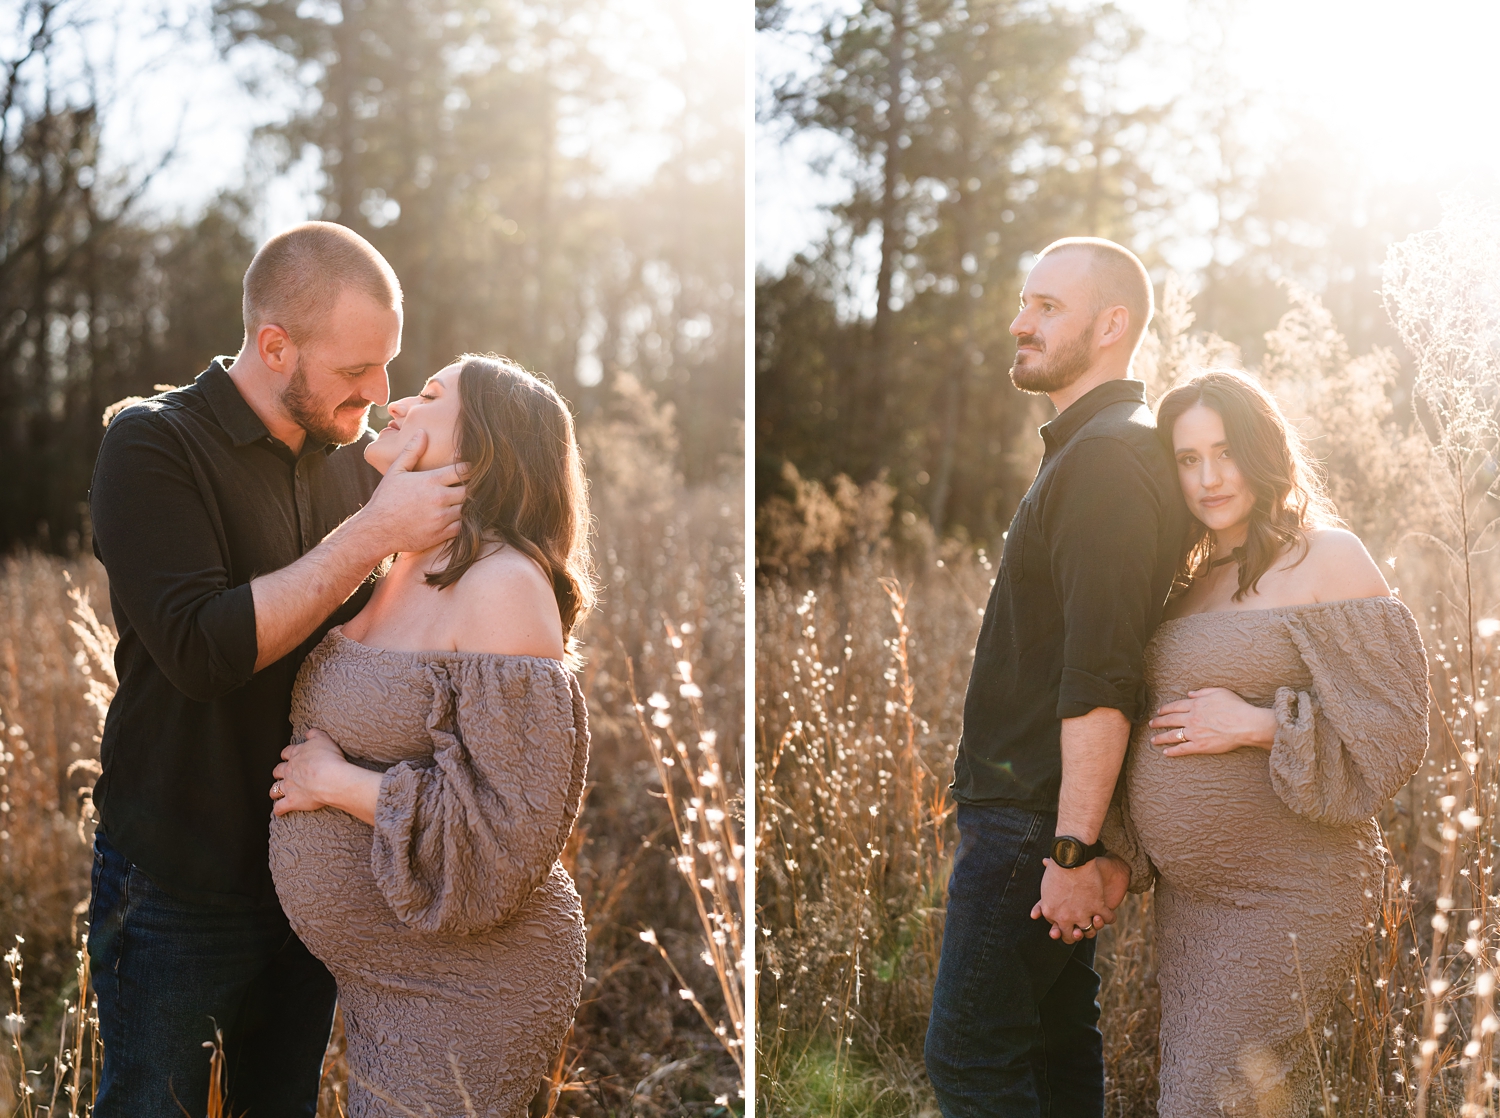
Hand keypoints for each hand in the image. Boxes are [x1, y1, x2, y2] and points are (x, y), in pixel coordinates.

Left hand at [271, 729, 350, 815]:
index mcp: (296, 755)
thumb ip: (315, 734)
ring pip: (275, 789)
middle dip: (279, 772)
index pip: (286, 753)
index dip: (286, 755)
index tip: (288, 757)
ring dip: (275, 791)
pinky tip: (280, 811)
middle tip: (282, 774)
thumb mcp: (323, 739)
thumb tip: (309, 732)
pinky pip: (280, 807)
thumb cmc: (329, 758)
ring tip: (277, 793)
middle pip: (278, 771)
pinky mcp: (292, 801)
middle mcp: (289, 770)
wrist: (331, 778)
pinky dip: (279, 809)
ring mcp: (289, 786)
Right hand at [353, 431, 466, 557]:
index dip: (470, 468)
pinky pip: (463, 526)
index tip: (470, 468)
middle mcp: (439, 498)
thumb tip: (423, 432)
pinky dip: (463, 521)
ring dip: (468, 504)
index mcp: (431, 480)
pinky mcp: (442, 534)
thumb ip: (412, 451)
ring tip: (464, 500)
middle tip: (470, 485)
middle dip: (472, 487)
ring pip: (469, 508)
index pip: (463, 470)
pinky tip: (456, 516)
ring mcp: (442, 518)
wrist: (377, 530)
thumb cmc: (386, 499)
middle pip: (471, 489)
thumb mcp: (396, 471)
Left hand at [1030, 858, 1117, 942]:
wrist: (1070, 859)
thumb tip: (1035, 915)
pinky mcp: (1097, 907)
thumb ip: (1043, 904)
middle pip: (1071, 936)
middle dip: (1075, 935)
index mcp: (1050, 913)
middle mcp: (1066, 918)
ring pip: (1090, 931)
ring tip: (1095, 920)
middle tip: (1079, 930)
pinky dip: (1109, 917)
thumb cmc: (1055, 869)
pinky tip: (1108, 913)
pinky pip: (1107, 918)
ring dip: (1093, 928)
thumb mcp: (1044, 889)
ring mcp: (1082, 914)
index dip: (1062, 927)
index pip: (1057, 928)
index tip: (1067, 923)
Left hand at [1148, 687, 1276, 755]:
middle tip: (1151, 724)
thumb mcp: (1219, 692)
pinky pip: (1182, 749)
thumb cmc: (1236, 707)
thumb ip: (1202, 692)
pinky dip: (1173, 751)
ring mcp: (1194, 733)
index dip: (1165, 709)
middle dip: (1158, 722)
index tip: (1159, 711)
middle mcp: (1192, 718)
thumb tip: (1189, 693)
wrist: (1245, 724)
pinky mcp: (1200, 746)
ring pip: (1172, 735)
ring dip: (1161, 738)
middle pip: (1170, 720)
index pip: (1175, 706)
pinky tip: (1166, 752)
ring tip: (1153, 740)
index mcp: (1196, 705)